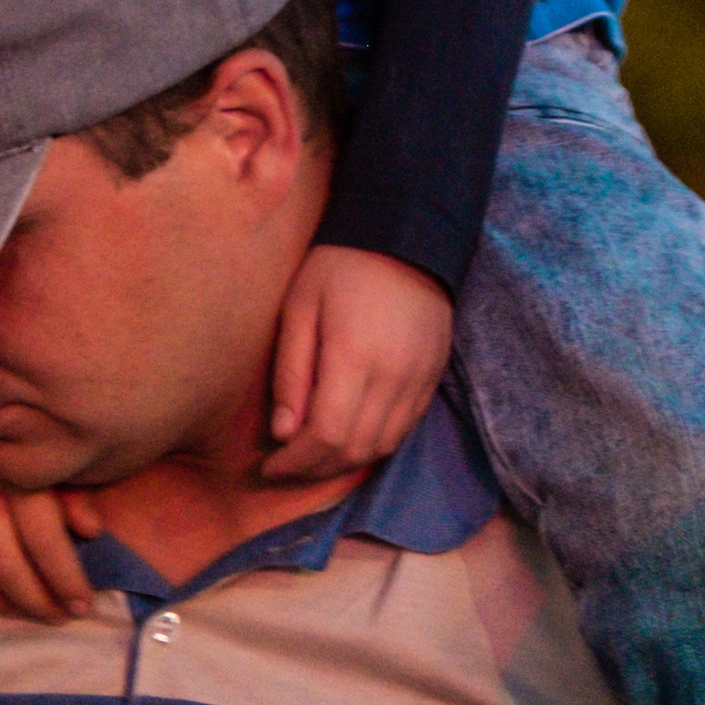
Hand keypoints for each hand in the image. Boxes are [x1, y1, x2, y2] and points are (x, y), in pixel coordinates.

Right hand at [0, 392, 100, 622]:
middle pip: (7, 569)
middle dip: (35, 602)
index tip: (82, 605)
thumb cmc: (1, 398)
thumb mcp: (44, 433)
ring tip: (17, 611)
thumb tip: (92, 530)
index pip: (46, 547)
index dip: (65, 582)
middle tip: (56, 618)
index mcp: (17, 479)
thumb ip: (67, 485)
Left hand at [266, 245, 453, 483]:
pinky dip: (375, 444)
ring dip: (345, 462)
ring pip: (383, 446)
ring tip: (314, 458)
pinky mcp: (434, 375)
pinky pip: (405, 428)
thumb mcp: (299, 308)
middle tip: (286, 467)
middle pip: (355, 449)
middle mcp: (393, 377)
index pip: (326, 435)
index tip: (269, 465)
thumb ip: (290, 373)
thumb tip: (283, 433)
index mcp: (354, 358)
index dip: (296, 461)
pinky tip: (351, 439)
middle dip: (315, 468)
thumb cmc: (339, 266)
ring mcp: (420, 378)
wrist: (404, 236)